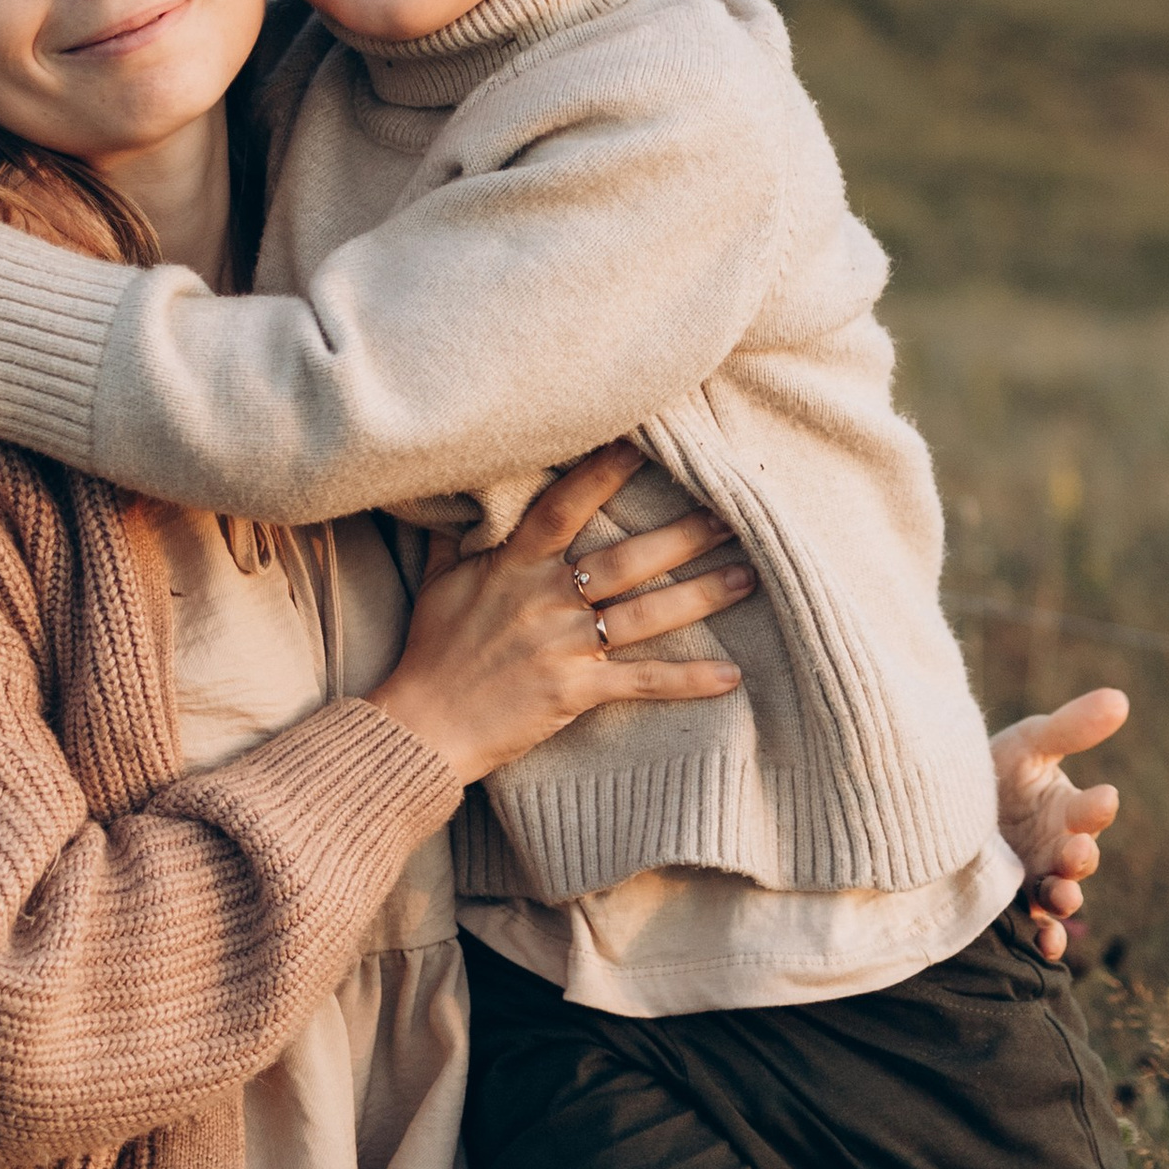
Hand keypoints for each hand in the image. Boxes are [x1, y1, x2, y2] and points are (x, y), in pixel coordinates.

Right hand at [367, 442, 751, 790]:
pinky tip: (731, 676)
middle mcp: (546, 599)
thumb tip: (456, 489)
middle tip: (734, 512)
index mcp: (514, 566)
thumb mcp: (438, 581)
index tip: (645, 442)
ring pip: (646, 614)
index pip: (565, 506)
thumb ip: (459, 536)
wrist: (420, 726)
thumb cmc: (430, 652)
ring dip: (702, 595)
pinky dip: (688, 681)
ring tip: (748, 576)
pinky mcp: (575, 692)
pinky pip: (643, 682)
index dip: (604, 471)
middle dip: (685, 535)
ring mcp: (564, 646)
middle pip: (628, 559)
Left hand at [988, 686, 1127, 965]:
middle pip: (1078, 860)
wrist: (939, 803)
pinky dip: (1045, 941)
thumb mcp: (1029, 743)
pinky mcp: (1010, 905)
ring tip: (1063, 895)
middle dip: (1079, 857)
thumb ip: (1071, 727)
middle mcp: (1057, 849)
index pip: (1089, 810)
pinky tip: (1044, 947)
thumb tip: (1120, 698)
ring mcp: (1035, 879)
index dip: (1096, 806)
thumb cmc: (994, 769)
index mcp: (1067, 811)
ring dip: (1065, 898)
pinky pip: (1036, 929)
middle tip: (1075, 851)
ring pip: (1061, 896)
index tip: (1103, 797)